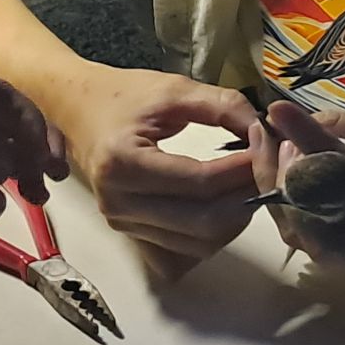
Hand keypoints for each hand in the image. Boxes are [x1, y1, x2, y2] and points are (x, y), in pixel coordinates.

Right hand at [60, 67, 259, 282]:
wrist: (79, 109)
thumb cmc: (123, 96)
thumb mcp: (173, 89)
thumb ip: (222, 106)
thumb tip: (264, 131)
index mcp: (122, 162)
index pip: (200, 182)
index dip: (243, 168)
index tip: (265, 147)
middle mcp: (118, 202)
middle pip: (202, 223)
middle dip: (244, 198)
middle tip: (264, 169)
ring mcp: (122, 223)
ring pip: (198, 244)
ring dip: (233, 219)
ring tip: (245, 184)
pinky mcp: (129, 235)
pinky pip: (181, 255)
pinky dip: (208, 237)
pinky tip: (218, 205)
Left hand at [250, 101, 344, 276]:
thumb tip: (297, 117)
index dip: (308, 147)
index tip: (278, 113)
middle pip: (315, 226)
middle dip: (282, 178)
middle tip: (273, 135)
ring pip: (304, 238)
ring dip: (278, 192)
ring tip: (273, 148)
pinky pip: (310, 238)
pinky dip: (289, 204)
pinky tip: (284, 171)